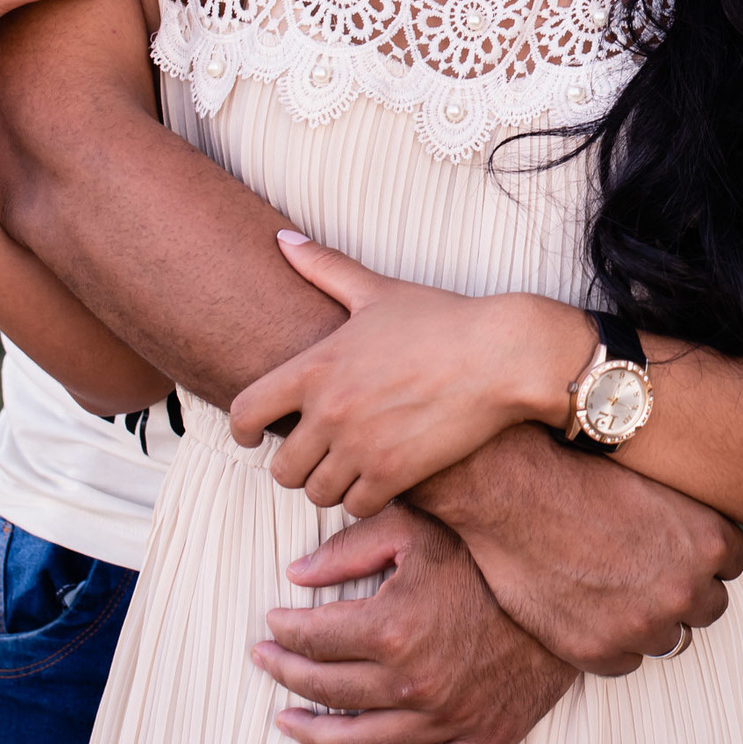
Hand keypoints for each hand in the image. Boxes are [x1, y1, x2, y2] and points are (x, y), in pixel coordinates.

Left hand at [229, 233, 594, 516]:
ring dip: (327, 484)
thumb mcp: (376, 290)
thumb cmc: (440, 320)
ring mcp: (360, 447)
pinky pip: (356, 506)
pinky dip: (362, 498)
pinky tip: (376, 479)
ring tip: (345, 467)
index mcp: (316, 366)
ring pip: (316, 492)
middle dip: (293, 463)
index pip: (246, 412)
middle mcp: (330, 412)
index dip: (242, 429)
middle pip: (280, 467)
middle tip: (313, 453)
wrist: (500, 356)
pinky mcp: (394, 474)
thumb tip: (281, 237)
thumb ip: (323, 267)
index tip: (253, 434)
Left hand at [253, 504, 576, 743]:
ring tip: (290, 721)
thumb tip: (295, 575)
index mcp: (392, 627)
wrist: (564, 578)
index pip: (313, 638)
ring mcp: (449, 718)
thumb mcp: (413, 526)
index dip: (282, 631)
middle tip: (265, 663)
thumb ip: (348, 547)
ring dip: (316, 735)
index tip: (270, 623)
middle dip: (286, 675)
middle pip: (327, 689)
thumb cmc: (483, 546)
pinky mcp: (484, 739)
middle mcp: (414, 682)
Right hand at [414, 425, 742, 674]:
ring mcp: (642, 625)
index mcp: (707, 540)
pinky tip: (586, 606)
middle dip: (682, 589)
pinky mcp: (598, 650)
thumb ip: (686, 514)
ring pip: (667, 638)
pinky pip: (623, 661)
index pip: (734, 562)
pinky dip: (609, 639)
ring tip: (611, 585)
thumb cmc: (574, 466)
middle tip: (644, 567)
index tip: (679, 545)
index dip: (703, 553)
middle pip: (708, 606)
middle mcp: (684, 588)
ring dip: (647, 618)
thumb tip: (701, 536)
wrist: (508, 485)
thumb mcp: (651, 478)